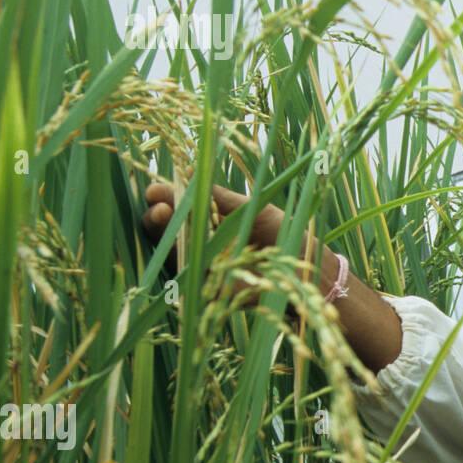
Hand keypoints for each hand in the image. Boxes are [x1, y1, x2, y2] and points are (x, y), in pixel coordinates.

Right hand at [141, 181, 287, 306]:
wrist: (306, 266)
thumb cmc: (282, 233)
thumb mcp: (252, 209)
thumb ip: (221, 196)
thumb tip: (191, 173)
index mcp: (210, 224)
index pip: (179, 210)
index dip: (165, 199)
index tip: (155, 189)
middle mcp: (203, 245)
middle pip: (169, 232)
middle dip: (158, 216)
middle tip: (156, 202)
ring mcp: (205, 267)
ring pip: (174, 251)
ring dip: (164, 234)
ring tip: (160, 213)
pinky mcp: (212, 289)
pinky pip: (190, 275)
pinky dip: (181, 260)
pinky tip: (177, 243)